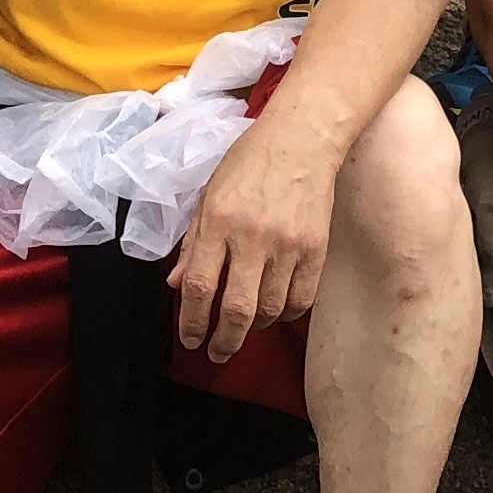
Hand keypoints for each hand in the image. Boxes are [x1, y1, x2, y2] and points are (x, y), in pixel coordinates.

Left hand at [170, 105, 336, 362]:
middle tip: (216, 352)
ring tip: (245, 328)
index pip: (198, 286)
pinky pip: (301, 299)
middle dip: (223, 341)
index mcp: (218, 222)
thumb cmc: (248, 163)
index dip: (190, 321)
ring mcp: (288, 245)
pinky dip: (286, 315)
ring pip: (270, 310)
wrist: (302, 139)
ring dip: (254, 328)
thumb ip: (192, 243)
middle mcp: (251, 237)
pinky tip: (275, 314)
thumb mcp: (209, 196)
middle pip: (236, 309)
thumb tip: (176, 284)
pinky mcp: (316, 249)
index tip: (190, 339)